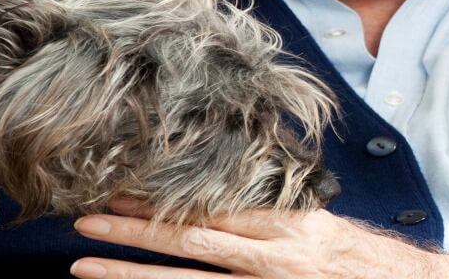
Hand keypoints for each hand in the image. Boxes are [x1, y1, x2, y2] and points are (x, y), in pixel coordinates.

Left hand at [70, 199, 448, 278]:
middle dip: (134, 228)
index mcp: (288, 223)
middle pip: (191, 240)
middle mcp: (273, 258)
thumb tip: (229, 180)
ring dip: (132, 273)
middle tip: (83, 215)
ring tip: (83, 265)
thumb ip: (277, 205)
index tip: (120, 180)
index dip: (165, 195)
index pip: (214, 204)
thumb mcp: (321, 221)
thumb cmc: (365, 259)